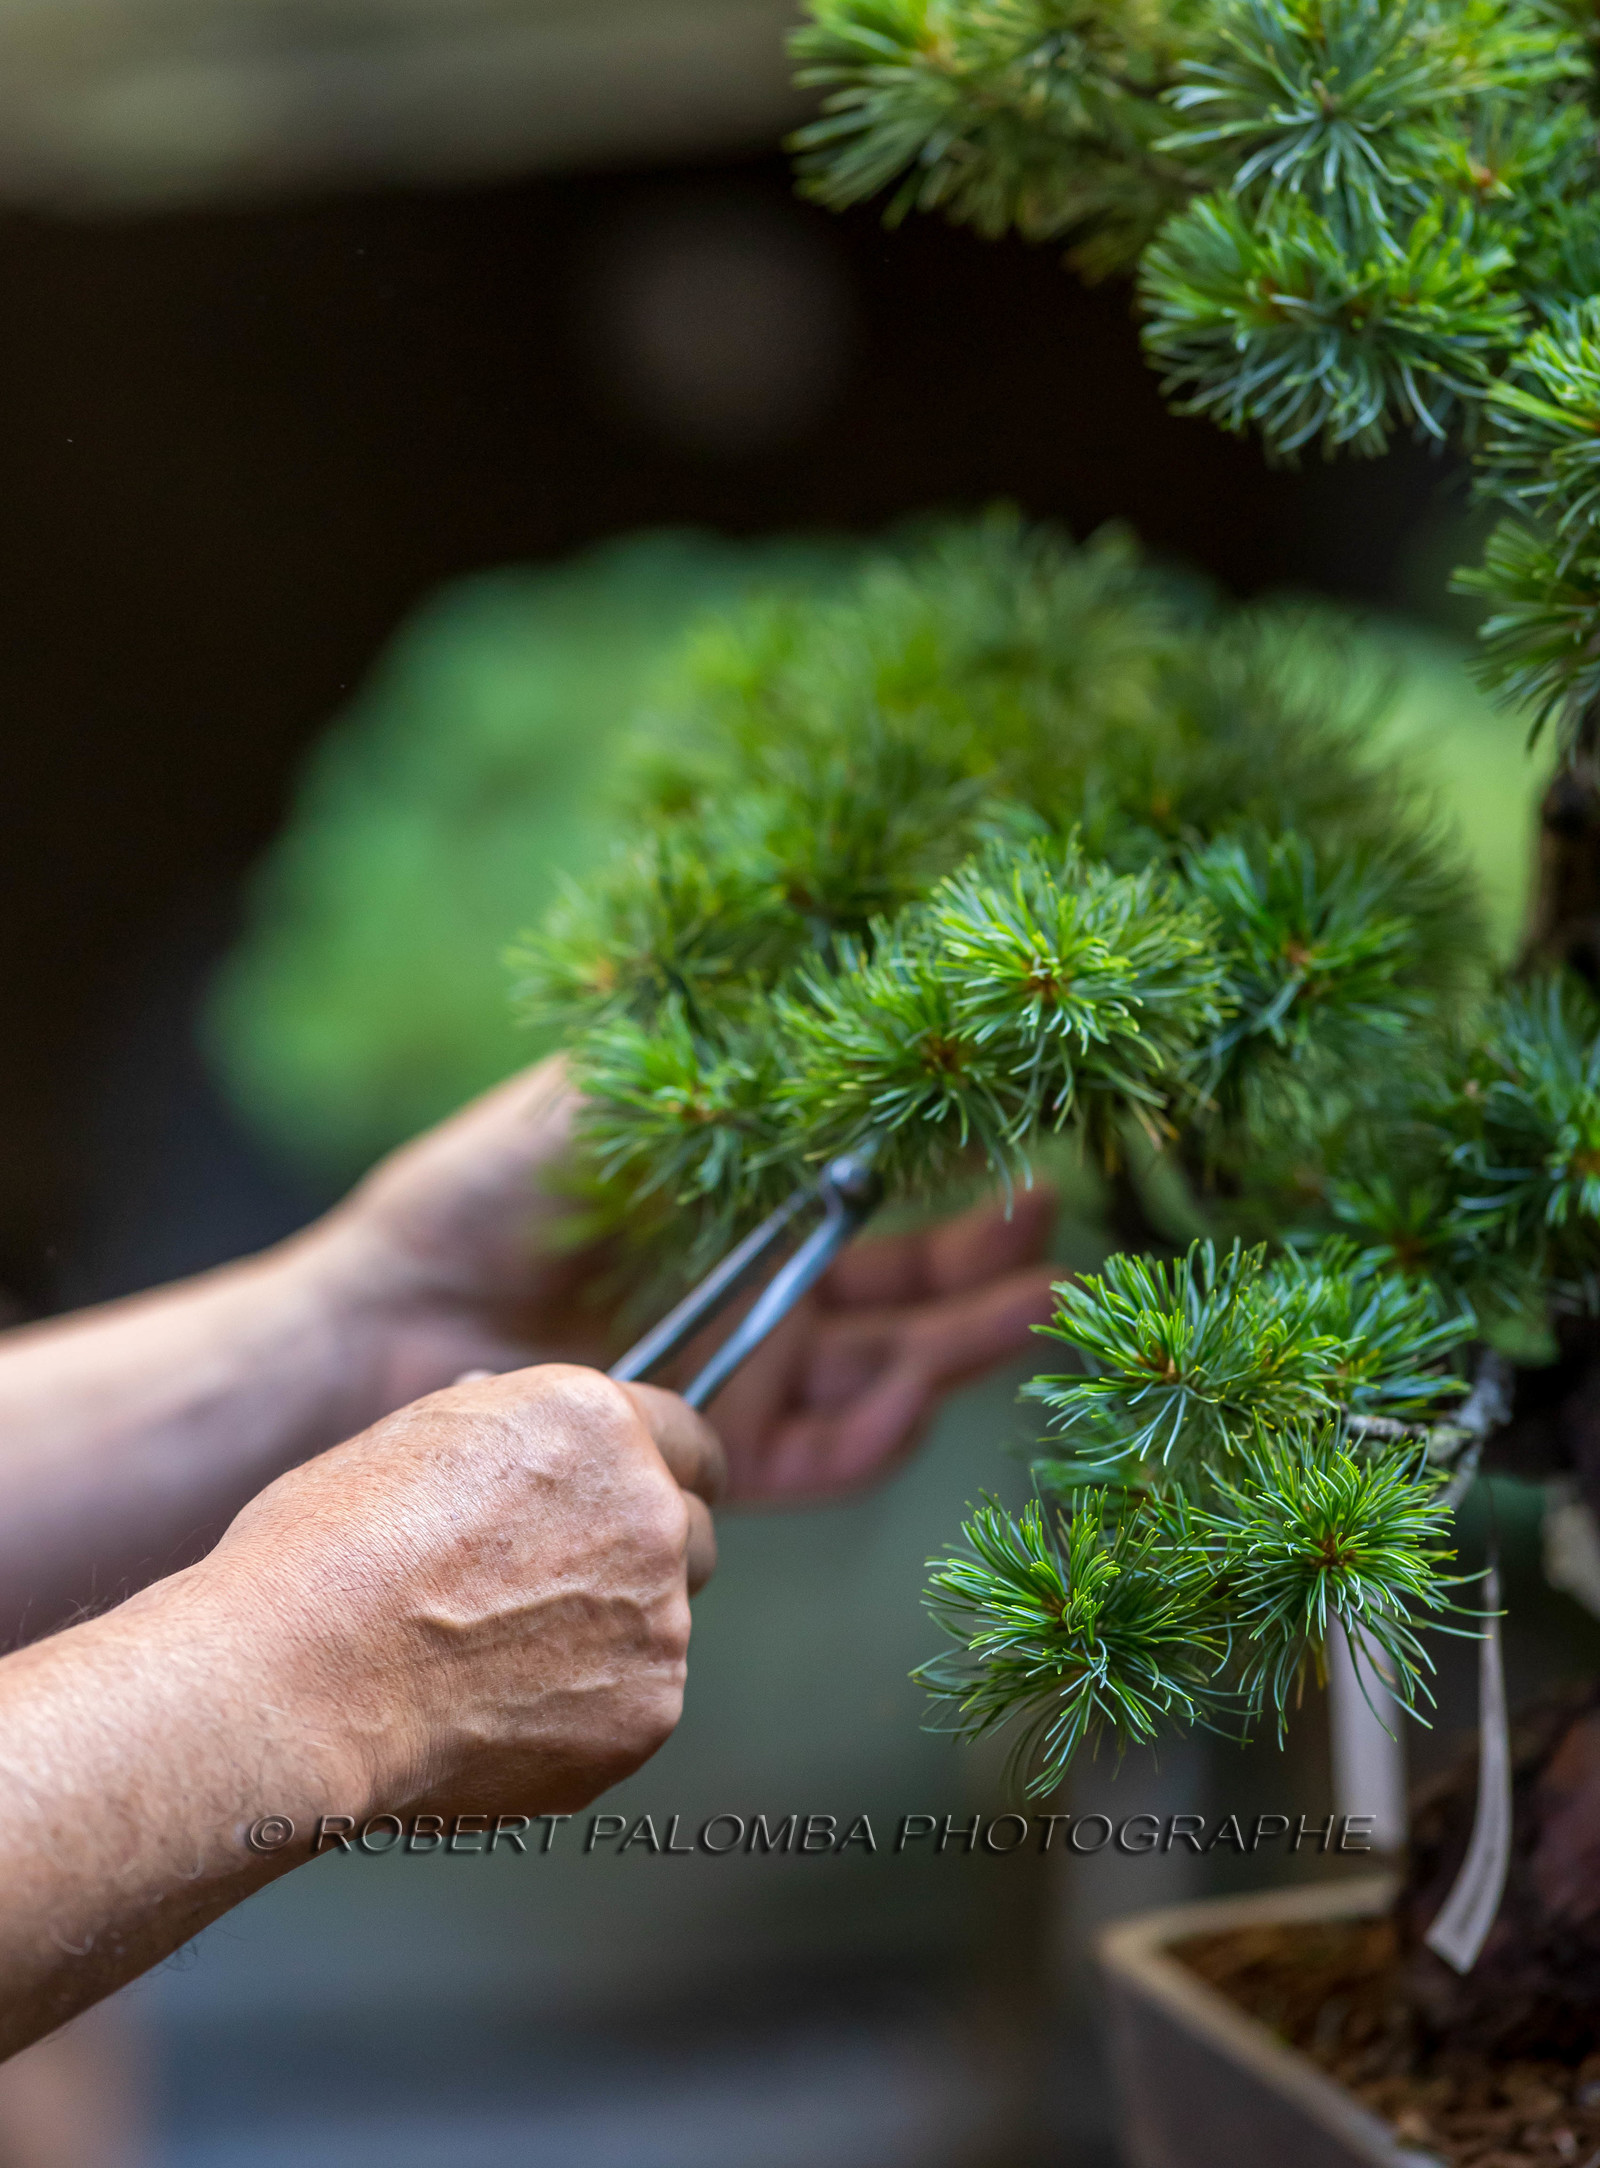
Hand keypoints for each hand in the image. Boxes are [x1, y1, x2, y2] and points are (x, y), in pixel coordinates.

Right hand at [201, 1363, 723, 1821]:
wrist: (292, 1688)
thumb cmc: (321, 1559)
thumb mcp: (416, 1440)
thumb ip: (509, 1437)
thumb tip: (533, 1443)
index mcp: (596, 1421)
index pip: (685, 1435)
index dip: (657, 1469)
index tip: (638, 1500)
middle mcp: (648, 1509)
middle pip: (689, 1530)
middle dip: (640, 1556)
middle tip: (552, 1594)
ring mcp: (658, 1619)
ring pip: (661, 1624)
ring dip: (609, 1637)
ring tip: (491, 1663)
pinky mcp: (646, 1714)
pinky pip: (634, 1705)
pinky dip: (584, 1714)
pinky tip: (494, 1714)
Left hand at [316, 1058, 1057, 1506]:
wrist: (383, 1317)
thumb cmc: (487, 1189)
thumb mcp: (606, 1096)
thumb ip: (717, 1066)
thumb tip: (839, 987)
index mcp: (743, 1202)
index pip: (878, 1198)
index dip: (957, 1181)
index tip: (1029, 1149)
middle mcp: (761, 1288)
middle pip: (904, 1287)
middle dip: (988, 1268)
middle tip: (1064, 1246)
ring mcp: (745, 1373)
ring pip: (885, 1368)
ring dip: (963, 1345)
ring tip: (1038, 1311)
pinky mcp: (717, 1452)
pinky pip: (822, 1455)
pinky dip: (878, 1434)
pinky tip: (918, 1396)